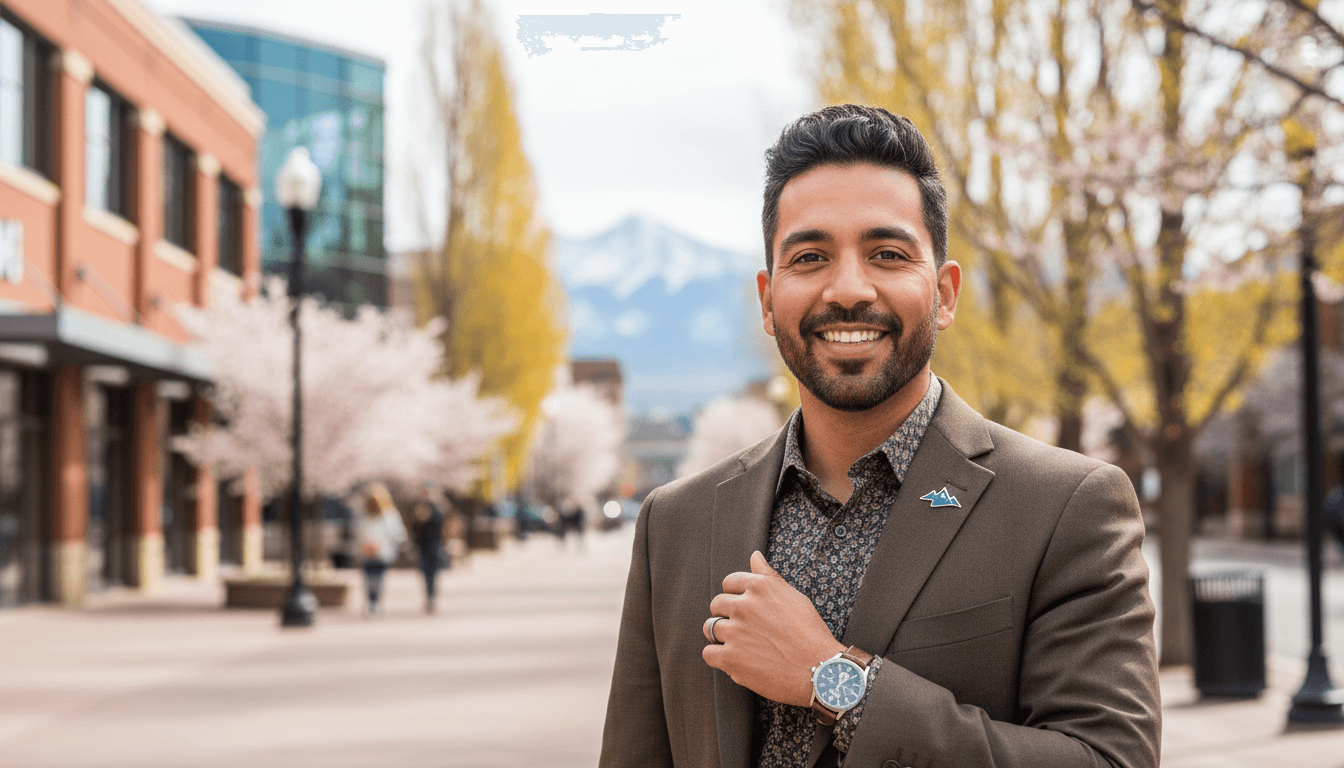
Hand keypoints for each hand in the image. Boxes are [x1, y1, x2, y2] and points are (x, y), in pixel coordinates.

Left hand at [702, 551, 845, 706]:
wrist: (818, 670)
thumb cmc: (810, 632)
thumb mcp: (793, 596)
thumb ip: (768, 576)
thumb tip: (754, 555)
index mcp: (759, 587)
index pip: (729, 582)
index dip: (735, 595)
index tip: (744, 608)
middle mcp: (743, 606)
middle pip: (717, 604)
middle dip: (726, 614)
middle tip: (743, 628)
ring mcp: (734, 632)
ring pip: (710, 627)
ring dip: (720, 636)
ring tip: (739, 644)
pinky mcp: (730, 658)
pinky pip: (708, 653)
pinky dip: (718, 657)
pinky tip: (734, 660)